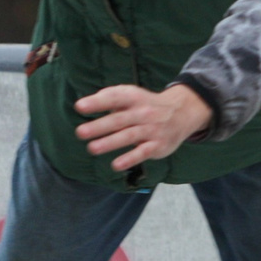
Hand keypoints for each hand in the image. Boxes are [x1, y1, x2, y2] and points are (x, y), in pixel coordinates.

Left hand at [74, 83, 212, 171]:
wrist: (181, 113)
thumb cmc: (145, 104)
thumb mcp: (130, 94)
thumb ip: (108, 97)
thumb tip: (83, 104)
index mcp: (133, 98)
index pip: (114, 98)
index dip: (97, 102)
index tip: (79, 106)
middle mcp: (143, 112)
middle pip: (119, 120)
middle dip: (99, 126)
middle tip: (80, 132)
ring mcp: (151, 129)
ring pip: (129, 136)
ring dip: (110, 143)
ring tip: (91, 148)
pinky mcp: (157, 145)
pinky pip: (143, 153)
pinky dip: (130, 159)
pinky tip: (115, 165)